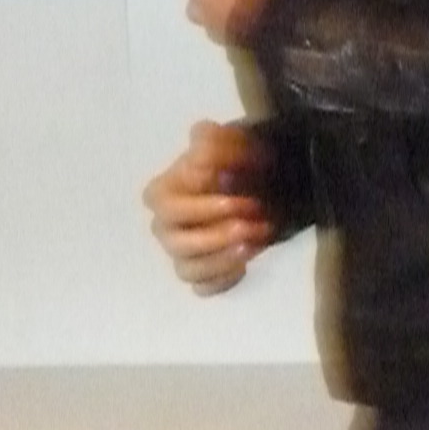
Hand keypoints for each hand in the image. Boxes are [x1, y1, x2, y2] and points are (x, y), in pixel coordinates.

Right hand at [142, 121, 275, 295]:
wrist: (265, 180)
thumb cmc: (239, 160)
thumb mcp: (231, 141)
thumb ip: (213, 142)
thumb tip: (200, 161)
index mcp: (162, 193)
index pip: (168, 206)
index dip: (204, 205)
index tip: (241, 196)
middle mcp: (166, 227)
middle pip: (175, 242)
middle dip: (217, 234)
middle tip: (254, 220)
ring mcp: (182, 253)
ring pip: (187, 269)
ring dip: (222, 259)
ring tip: (254, 243)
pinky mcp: (202, 273)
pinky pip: (203, 288)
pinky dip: (222, 280)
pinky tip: (245, 265)